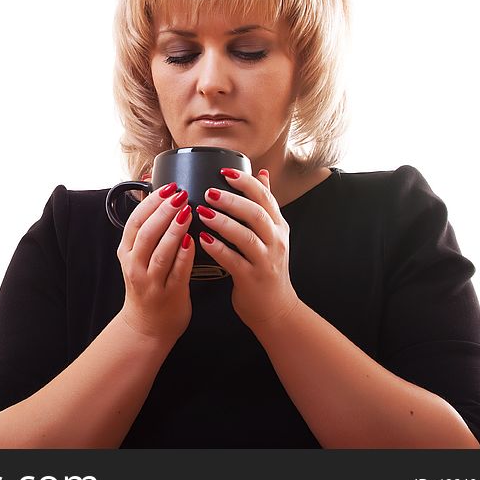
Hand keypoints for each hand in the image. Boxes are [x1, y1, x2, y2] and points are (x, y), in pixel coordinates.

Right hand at [117, 182, 194, 342]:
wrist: (148, 326)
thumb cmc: (147, 286)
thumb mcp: (137, 256)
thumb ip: (147, 230)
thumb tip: (155, 195)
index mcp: (127, 252)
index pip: (135, 221)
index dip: (151, 202)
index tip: (167, 187)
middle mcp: (135, 265)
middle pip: (147, 232)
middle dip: (164, 211)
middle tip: (180, 194)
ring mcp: (151, 281)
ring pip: (161, 251)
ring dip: (174, 229)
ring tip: (187, 211)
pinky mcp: (169, 294)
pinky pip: (178, 271)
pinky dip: (185, 254)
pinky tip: (194, 240)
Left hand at [195, 168, 299, 329]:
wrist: (276, 309)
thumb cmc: (267, 268)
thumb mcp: (273, 234)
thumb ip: (265, 205)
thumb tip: (262, 174)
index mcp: (278, 227)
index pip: (265, 197)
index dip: (246, 182)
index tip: (226, 171)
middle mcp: (275, 241)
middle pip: (256, 214)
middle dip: (232, 200)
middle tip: (210, 192)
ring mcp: (265, 261)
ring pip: (246, 236)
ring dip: (223, 222)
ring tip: (202, 212)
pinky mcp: (252, 279)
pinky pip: (234, 261)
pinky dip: (218, 249)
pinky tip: (203, 240)